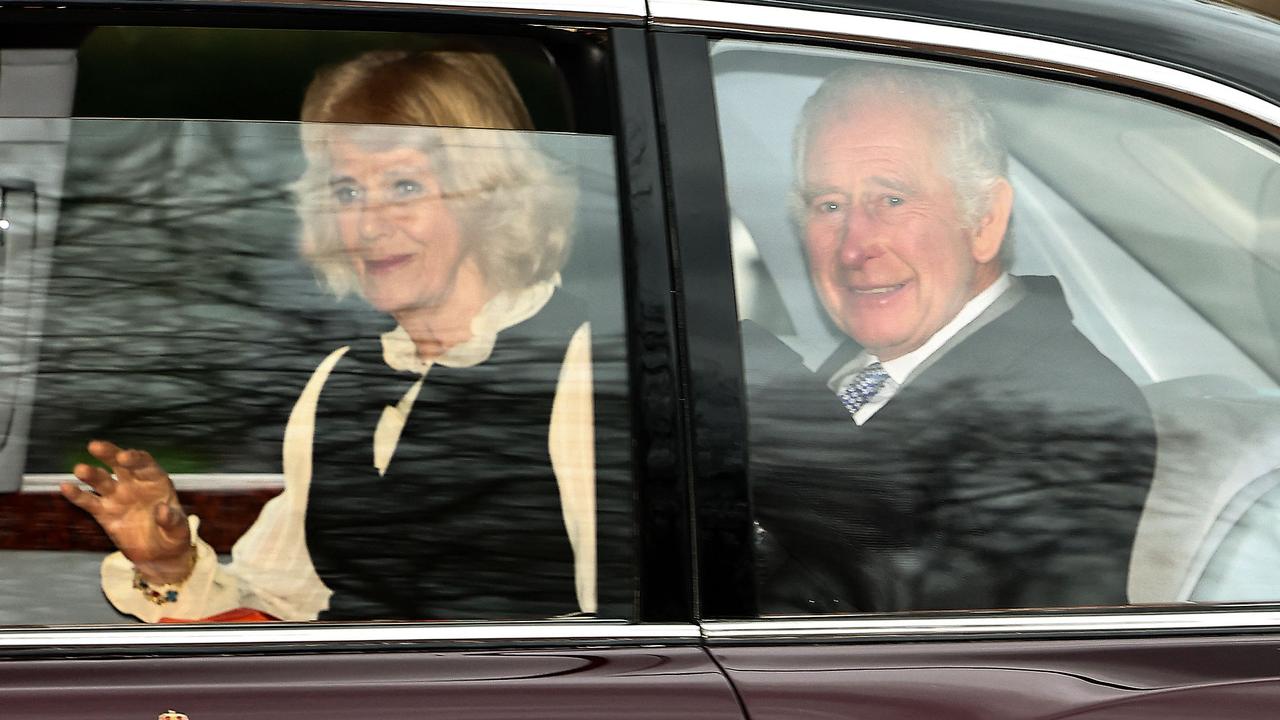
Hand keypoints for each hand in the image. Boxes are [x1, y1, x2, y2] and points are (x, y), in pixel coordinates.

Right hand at [60, 440, 193, 583]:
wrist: (158, 555)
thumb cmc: (173, 536)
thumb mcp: (179, 530)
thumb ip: (172, 520)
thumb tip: (163, 510)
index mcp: (156, 481)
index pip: (145, 464)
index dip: (134, 458)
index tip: (124, 456)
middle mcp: (135, 484)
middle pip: (120, 464)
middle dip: (109, 454)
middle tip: (95, 446)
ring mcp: (118, 497)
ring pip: (102, 481)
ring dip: (91, 474)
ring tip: (80, 469)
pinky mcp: (104, 513)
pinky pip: (89, 502)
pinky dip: (77, 495)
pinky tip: (65, 486)